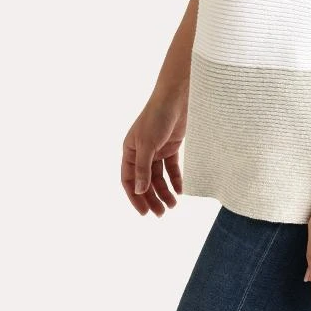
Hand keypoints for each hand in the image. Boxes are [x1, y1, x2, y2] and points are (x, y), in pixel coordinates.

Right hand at [121, 88, 187, 216]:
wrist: (176, 97)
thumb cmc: (157, 116)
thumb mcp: (147, 144)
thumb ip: (142, 168)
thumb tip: (138, 191)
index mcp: (129, 151)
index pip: (129, 180)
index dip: (135, 197)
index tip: (144, 212)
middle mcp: (141, 152)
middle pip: (144, 181)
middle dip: (152, 198)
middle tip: (161, 214)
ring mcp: (156, 149)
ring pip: (159, 177)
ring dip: (165, 191)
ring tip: (173, 205)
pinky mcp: (171, 146)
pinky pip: (171, 168)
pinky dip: (176, 179)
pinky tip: (181, 190)